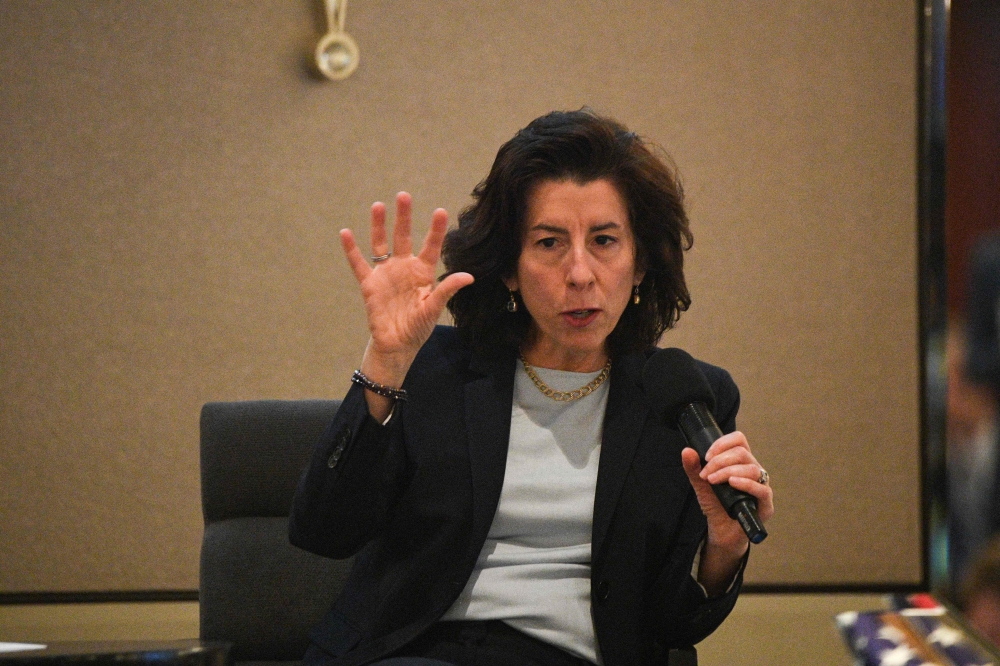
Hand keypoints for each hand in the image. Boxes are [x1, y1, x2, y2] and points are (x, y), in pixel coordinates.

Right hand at [340, 193, 473, 412]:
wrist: (397, 345)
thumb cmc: (418, 327)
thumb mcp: (434, 309)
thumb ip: (446, 290)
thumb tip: (468, 276)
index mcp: (423, 272)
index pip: (431, 246)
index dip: (435, 230)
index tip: (440, 211)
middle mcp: (404, 267)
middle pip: (403, 237)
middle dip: (404, 217)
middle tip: (404, 195)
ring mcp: (386, 274)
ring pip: (381, 244)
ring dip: (378, 225)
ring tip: (378, 205)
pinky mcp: (369, 284)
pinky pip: (359, 264)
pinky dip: (351, 249)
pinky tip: (345, 233)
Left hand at [681, 432, 772, 594]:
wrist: (721, 531)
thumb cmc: (716, 505)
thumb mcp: (701, 484)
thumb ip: (693, 468)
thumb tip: (687, 451)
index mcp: (740, 462)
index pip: (739, 440)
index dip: (723, 443)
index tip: (707, 456)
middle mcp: (754, 471)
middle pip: (743, 453)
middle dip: (720, 461)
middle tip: (706, 474)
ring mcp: (761, 487)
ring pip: (752, 468)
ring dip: (728, 471)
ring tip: (713, 481)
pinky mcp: (766, 505)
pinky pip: (762, 489)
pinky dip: (747, 484)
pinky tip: (732, 483)